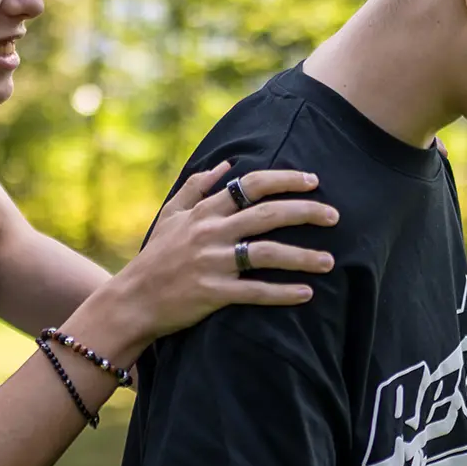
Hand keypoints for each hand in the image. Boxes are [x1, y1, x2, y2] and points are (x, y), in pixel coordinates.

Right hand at [111, 162, 337, 344]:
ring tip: (330, 261)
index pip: (250, 185)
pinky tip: (307, 293)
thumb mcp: (170, 215)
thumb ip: (195, 187)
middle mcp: (210, 233)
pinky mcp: (213, 293)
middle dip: (305, 211)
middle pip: (267, 214)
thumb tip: (225, 165)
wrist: (132, 300)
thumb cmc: (155, 257)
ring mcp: (212, 263)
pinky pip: (255, 292)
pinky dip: (282, 293)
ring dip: (302, 257)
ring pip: (267, 253)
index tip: (313, 181)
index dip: (285, 180)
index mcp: (204, 211)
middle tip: (334, 216)